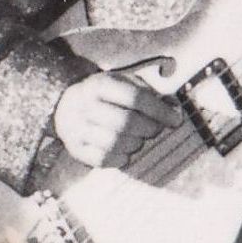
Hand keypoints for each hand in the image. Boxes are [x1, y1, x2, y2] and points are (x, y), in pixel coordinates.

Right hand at [53, 68, 200, 176]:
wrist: (65, 105)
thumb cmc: (105, 96)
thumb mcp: (124, 83)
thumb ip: (150, 93)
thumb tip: (174, 109)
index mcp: (99, 84)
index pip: (135, 97)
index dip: (159, 110)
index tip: (175, 120)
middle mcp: (84, 105)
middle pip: (126, 122)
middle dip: (149, 129)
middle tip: (156, 129)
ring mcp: (77, 128)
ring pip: (116, 143)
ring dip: (136, 144)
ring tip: (138, 138)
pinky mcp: (75, 148)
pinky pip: (104, 159)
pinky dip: (121, 158)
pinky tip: (125, 151)